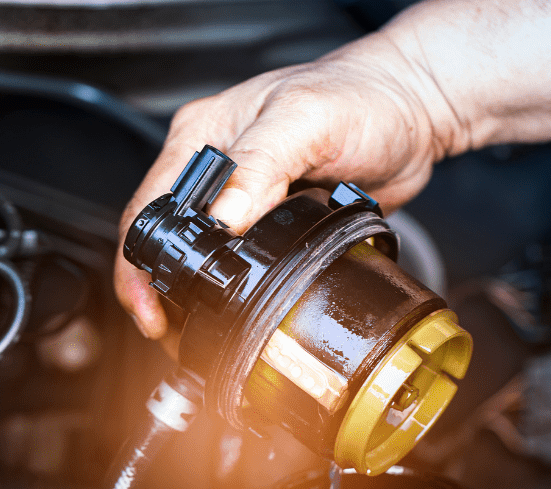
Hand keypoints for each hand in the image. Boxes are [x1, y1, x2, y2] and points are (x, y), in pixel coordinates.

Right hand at [114, 33, 462, 342]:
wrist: (410, 112)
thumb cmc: (361, 97)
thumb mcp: (306, 121)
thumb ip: (261, 164)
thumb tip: (225, 216)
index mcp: (205, 135)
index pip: (152, 205)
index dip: (140, 261)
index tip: (150, 305)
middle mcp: (220, 168)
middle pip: (171, 236)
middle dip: (162, 287)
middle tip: (169, 329)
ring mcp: (249, 195)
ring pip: (207, 253)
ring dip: (198, 291)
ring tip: (199, 328)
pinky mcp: (279, 217)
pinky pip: (250, 259)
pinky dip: (243, 284)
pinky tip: (245, 302)